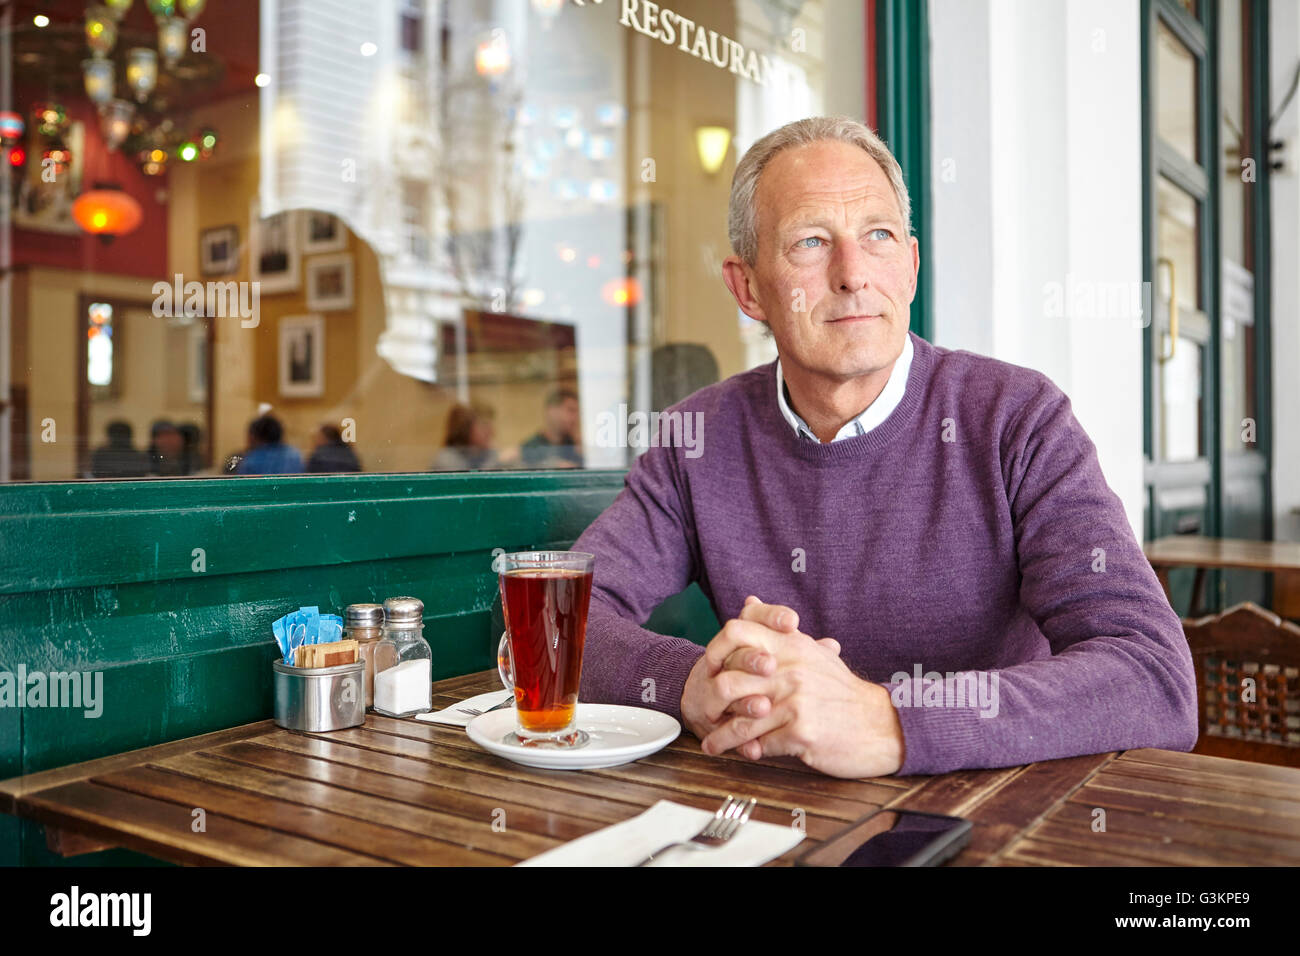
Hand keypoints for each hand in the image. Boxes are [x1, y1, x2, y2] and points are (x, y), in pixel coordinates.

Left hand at [698, 597, 905, 777]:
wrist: (879, 725)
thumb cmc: (841, 692)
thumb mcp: (812, 653)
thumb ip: (777, 630)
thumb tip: (748, 602)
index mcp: (791, 646)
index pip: (737, 632)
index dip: (716, 651)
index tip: (709, 671)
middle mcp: (790, 670)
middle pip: (730, 682)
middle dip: (711, 703)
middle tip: (702, 714)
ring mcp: (795, 702)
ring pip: (742, 721)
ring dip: (723, 737)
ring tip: (712, 744)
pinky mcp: (801, 732)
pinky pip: (762, 745)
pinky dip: (750, 752)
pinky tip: (743, 755)